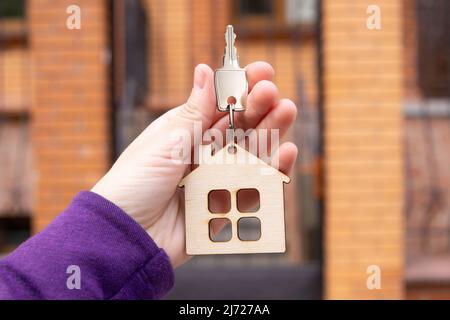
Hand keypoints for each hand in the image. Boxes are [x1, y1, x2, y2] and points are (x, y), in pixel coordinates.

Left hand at [91, 62, 297, 267]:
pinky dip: (271, 172)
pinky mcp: (225, 205)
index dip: (241, 88)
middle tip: (276, 95)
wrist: (126, 235)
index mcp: (185, 133)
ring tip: (286, 113)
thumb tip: (205, 70)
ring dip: (270, 133)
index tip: (263, 72)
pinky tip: (284, 154)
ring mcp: (215, 179)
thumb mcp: (164, 142)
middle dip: (260, 108)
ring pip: (251, 153)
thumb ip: (193, 112)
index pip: (219, 105)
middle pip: (239, 127)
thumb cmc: (134, 183)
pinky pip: (253, 187)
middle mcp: (203, 153)